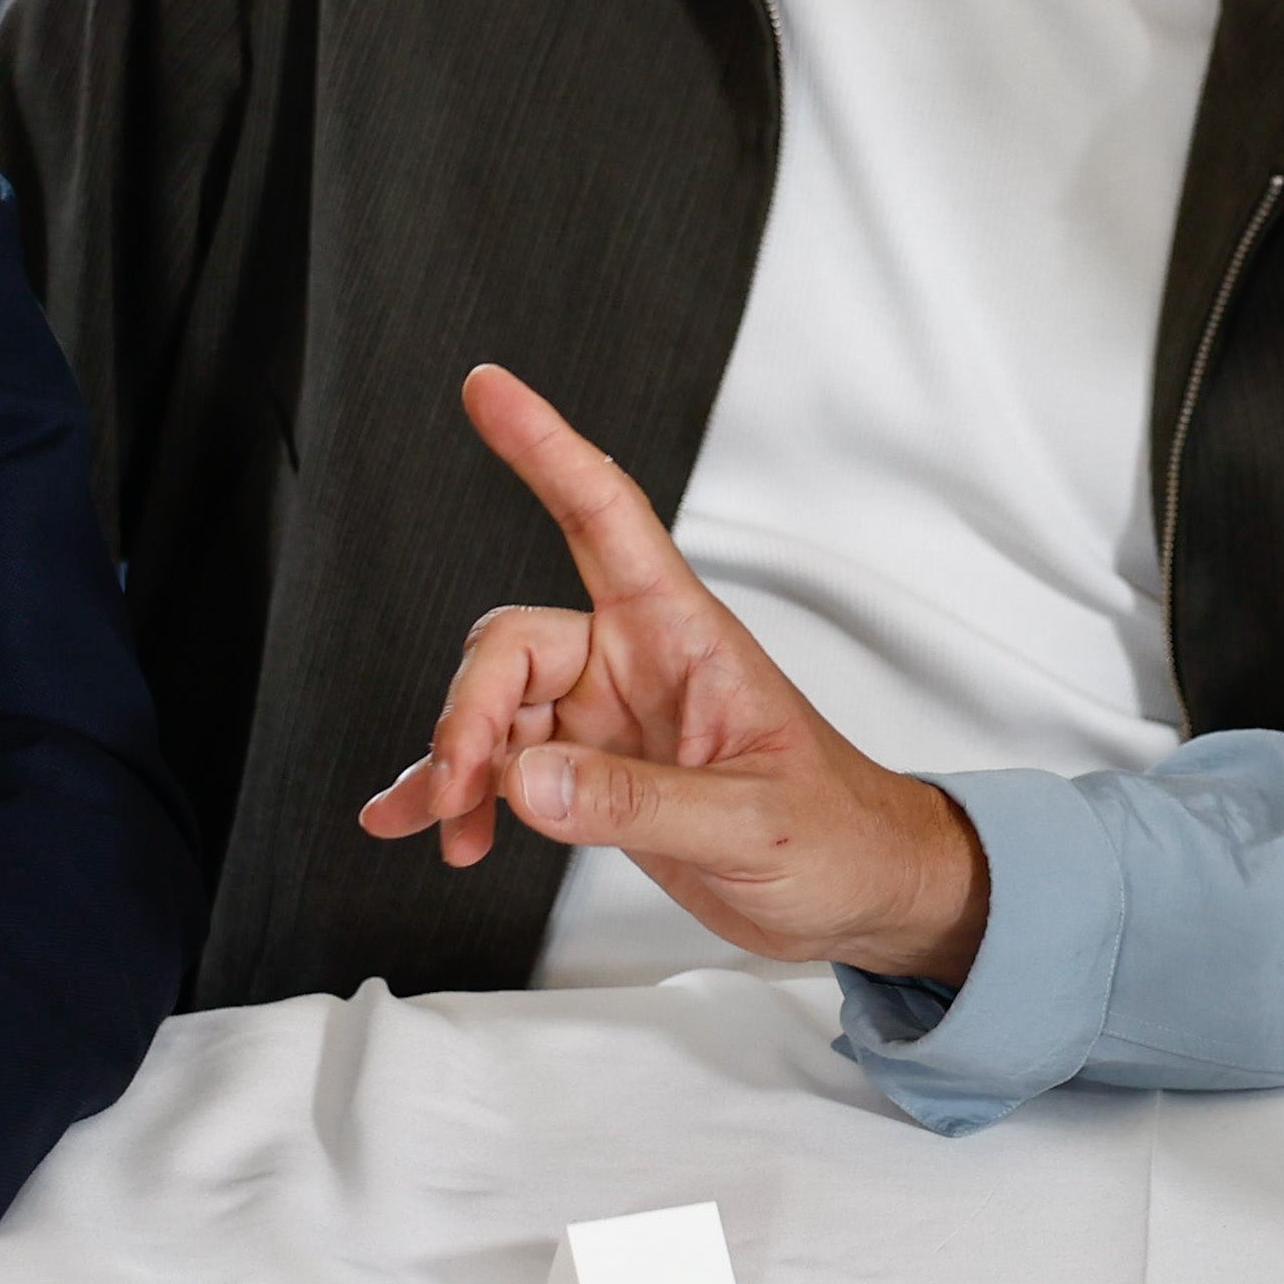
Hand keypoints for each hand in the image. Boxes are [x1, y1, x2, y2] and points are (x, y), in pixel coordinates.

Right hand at [356, 366, 994, 985]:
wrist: (863, 893)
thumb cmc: (839, 834)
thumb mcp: (751, 822)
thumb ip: (637, 803)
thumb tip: (528, 783)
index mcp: (684, 636)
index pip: (605, 515)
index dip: (547, 448)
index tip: (491, 391)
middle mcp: (636, 663)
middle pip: (513, 644)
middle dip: (470, 713)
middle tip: (463, 787)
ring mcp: (609, 719)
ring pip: (496, 709)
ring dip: (458, 767)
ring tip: (450, 828)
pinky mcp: (593, 774)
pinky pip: (502, 767)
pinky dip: (457, 794)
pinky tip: (420, 822)